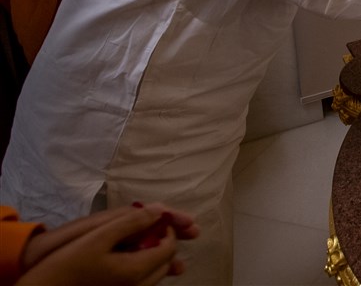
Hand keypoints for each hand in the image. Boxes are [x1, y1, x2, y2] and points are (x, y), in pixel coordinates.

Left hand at [18, 203, 198, 285]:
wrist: (43, 259)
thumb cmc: (71, 242)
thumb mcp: (100, 228)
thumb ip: (129, 219)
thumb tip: (158, 209)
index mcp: (119, 218)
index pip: (153, 212)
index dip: (172, 215)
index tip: (190, 222)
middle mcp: (120, 229)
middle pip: (155, 227)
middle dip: (175, 231)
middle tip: (196, 235)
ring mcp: (116, 245)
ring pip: (149, 246)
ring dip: (167, 252)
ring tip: (182, 266)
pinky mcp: (112, 260)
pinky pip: (139, 259)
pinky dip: (153, 264)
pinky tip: (163, 273)